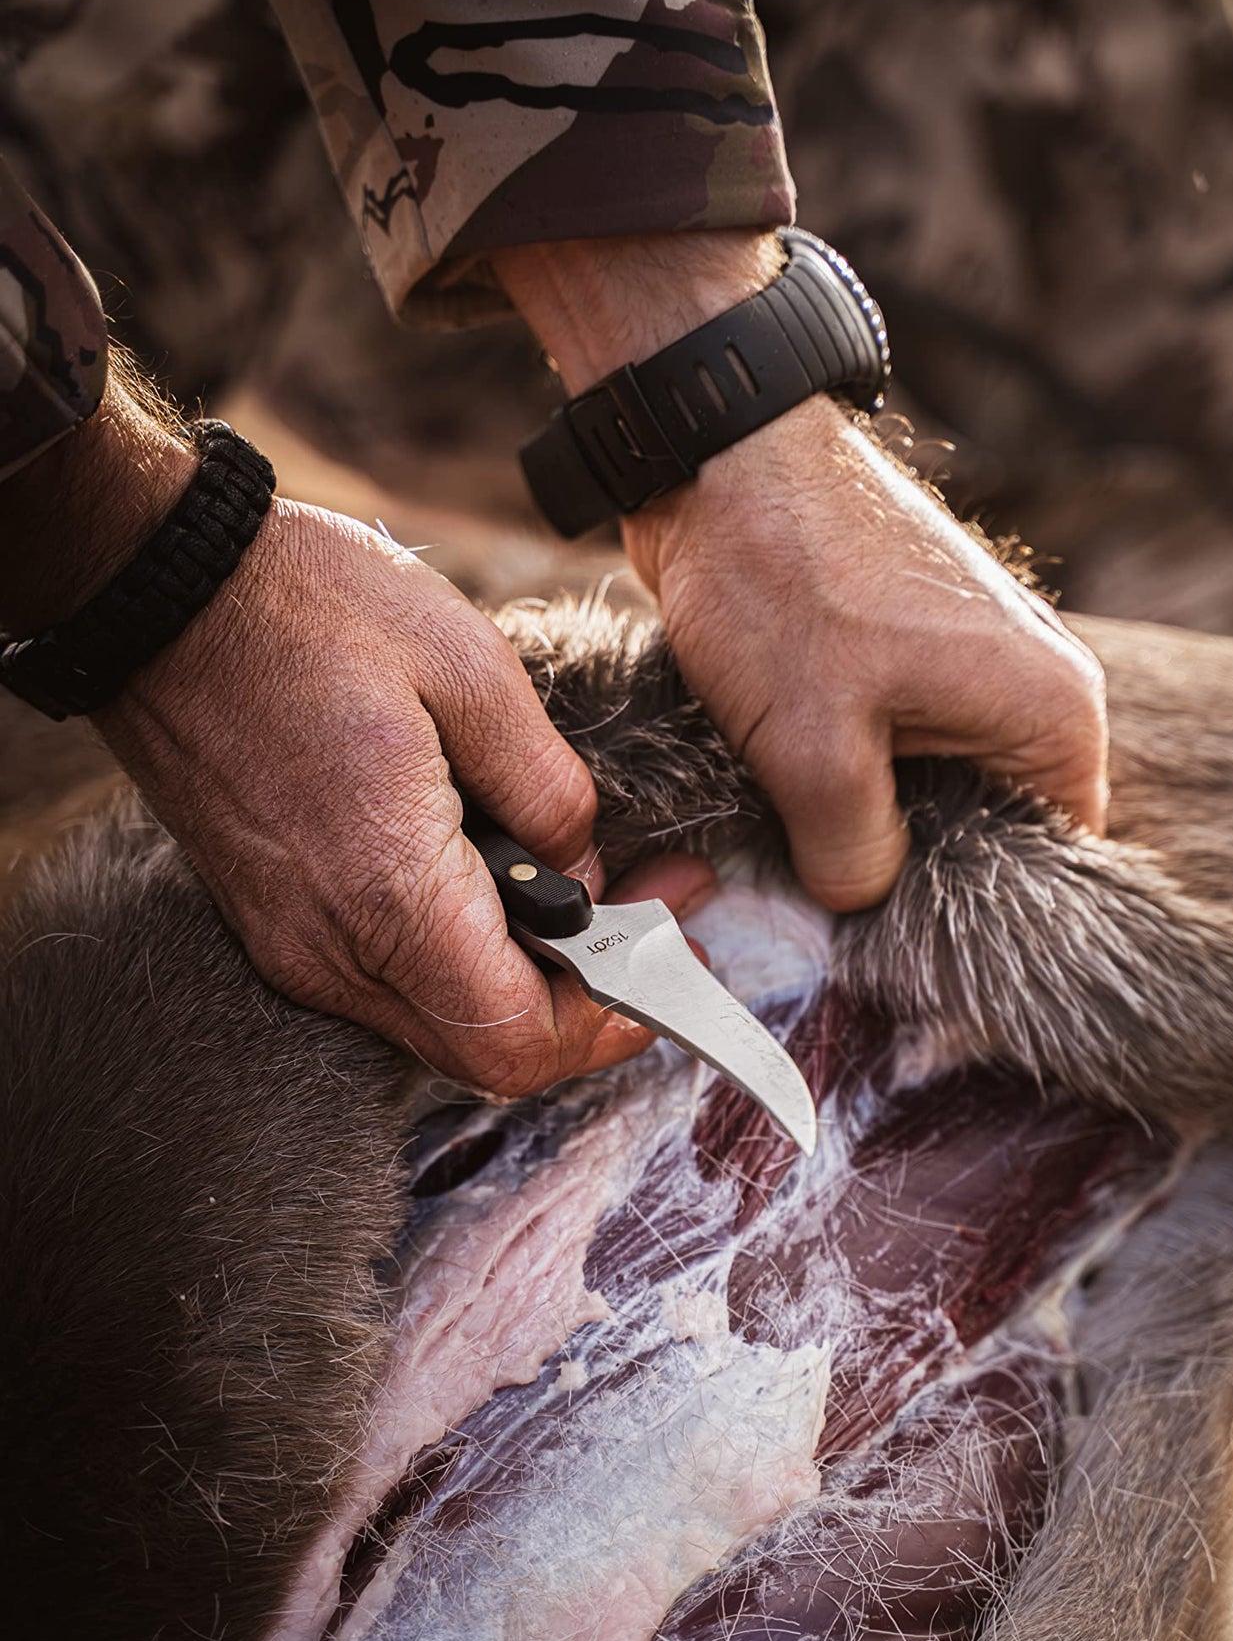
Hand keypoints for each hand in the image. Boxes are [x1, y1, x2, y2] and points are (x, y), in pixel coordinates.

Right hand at [1, 368, 711, 1094]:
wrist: (156, 590)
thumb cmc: (306, 610)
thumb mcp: (473, 670)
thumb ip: (551, 790)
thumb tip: (581, 868)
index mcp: (388, 893)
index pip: (518, 1036)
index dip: (611, 1018)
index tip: (668, 948)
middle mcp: (331, 949)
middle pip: (482, 1051)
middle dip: (583, 1000)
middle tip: (648, 913)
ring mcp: (293, 944)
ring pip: (438, 1024)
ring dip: (524, 979)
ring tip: (587, 887)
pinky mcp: (276, 922)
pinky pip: (390, 983)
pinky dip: (463, 957)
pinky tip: (500, 880)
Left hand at [495, 232, 1107, 912]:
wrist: (720, 453)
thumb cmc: (786, 585)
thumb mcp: (817, 752)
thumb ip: (854, 856)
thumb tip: (860, 904)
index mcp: (1053, 715)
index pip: (1051, 860)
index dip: (979, 915)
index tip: (905, 952)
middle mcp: (1037, 689)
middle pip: (992, 830)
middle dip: (917, 871)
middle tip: (837, 912)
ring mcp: (977, 664)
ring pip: (936, 791)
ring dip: (873, 822)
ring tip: (806, 846)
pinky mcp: (915, 650)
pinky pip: (901, 746)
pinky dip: (853, 774)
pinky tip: (795, 792)